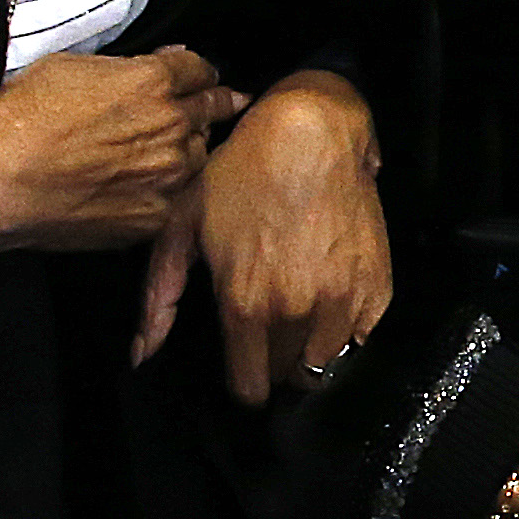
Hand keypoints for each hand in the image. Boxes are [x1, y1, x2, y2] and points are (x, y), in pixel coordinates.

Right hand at [0, 44, 239, 261]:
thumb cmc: (19, 119)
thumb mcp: (72, 66)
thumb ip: (127, 67)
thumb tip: (159, 64)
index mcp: (153, 82)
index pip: (200, 71)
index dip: (201, 74)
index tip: (204, 80)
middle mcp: (170, 128)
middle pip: (207, 114)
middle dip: (206, 109)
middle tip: (219, 108)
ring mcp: (164, 178)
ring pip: (194, 159)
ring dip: (185, 152)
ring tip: (163, 154)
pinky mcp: (150, 219)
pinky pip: (170, 200)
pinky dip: (161, 193)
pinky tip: (136, 189)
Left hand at [136, 68, 391, 394]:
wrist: (313, 131)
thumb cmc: (244, 171)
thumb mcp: (183, 222)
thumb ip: (159, 296)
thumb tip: (141, 354)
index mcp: (246, 302)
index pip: (249, 387)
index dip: (244, 381)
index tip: (244, 365)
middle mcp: (296, 310)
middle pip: (286, 376)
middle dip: (274, 360)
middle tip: (269, 326)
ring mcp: (342, 301)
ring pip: (325, 365)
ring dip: (310, 350)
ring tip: (300, 313)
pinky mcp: (377, 287)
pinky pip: (363, 339)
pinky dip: (347, 331)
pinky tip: (330, 298)